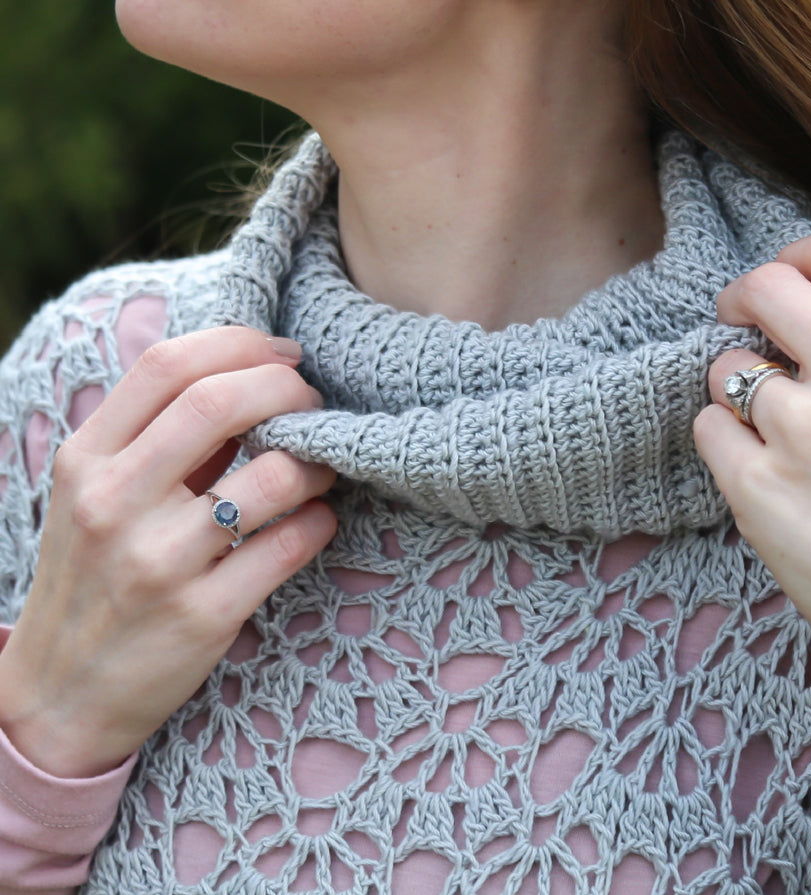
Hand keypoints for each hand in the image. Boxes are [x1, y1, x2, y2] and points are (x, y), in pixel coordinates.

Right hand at [0, 327, 337, 777]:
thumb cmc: (93, 576)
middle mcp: (113, 502)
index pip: (167, 366)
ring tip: (321, 469)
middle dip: (288, 390)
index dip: (240, 344)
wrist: (61, 693)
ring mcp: (157, 562)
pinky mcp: (202, 615)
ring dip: (318, 462)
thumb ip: (159, 437)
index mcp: (85, 459)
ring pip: (272, 477)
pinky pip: (290, 546)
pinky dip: (320, 522)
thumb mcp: (97, 495)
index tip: (284, 354)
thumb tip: (248, 378)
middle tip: (314, 404)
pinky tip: (315, 522)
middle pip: (218, 403)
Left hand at [693, 230, 810, 811]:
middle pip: (766, 288)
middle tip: (735, 317)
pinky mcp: (754, 482)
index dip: (794, 257)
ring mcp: (801, 429)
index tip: (777, 281)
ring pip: (726, 365)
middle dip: (740, 297)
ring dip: (736, 388)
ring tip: (771, 431)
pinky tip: (757, 469)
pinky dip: (722, 441)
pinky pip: (706, 426)